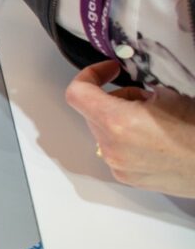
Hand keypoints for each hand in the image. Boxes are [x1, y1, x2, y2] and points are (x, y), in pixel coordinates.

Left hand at [65, 60, 194, 197]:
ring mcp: (117, 165)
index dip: (89, 76)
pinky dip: (126, 140)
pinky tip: (155, 139)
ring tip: (155, 121)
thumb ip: (139, 92)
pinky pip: (115, 151)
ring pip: (103, 132)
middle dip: (113, 99)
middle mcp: (110, 146)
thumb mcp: (171, 97)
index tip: (108, 71)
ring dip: (119, 120)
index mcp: (117, 122)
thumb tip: (130, 95)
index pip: (77, 94)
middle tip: (144, 98)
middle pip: (92, 113)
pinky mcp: (127, 178)